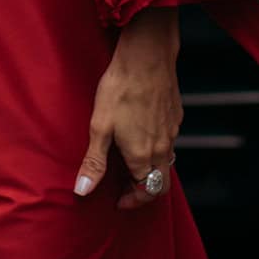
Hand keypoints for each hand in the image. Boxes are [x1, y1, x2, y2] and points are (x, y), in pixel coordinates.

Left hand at [75, 8, 181, 209]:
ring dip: (151, 170)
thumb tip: (83, 191)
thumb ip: (94, 162)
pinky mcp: (176, 116)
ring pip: (167, 163)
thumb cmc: (120, 89)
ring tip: (130, 164)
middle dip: (144, 192)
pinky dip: (158, 149)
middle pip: (160, 184)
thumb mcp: (99, 127)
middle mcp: (162, 148)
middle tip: (125, 189)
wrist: (146, 57)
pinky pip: (170, 142)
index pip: (145, 192)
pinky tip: (142, 135)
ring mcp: (172, 132)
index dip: (132, 201)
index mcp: (142, 155)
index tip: (118, 201)